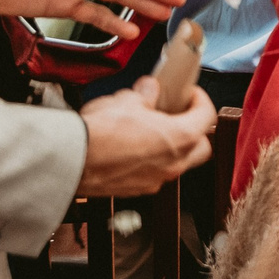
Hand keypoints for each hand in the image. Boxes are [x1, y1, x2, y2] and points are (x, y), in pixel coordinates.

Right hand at [77, 75, 216, 196]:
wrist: (72, 161)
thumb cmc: (101, 133)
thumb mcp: (127, 101)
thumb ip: (145, 95)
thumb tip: (149, 89)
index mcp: (180, 137)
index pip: (207, 116)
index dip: (200, 100)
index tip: (189, 93)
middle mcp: (174, 162)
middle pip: (200, 146)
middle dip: (194, 130)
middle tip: (179, 116)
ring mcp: (157, 179)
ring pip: (178, 162)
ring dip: (171, 146)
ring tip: (150, 130)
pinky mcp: (137, 189)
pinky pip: (155, 174)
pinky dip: (151, 161)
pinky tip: (132, 149)